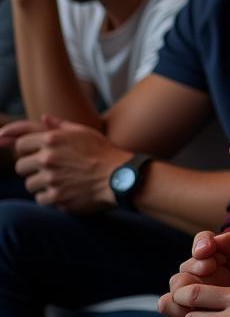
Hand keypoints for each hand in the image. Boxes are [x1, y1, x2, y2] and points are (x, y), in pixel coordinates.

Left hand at [0, 114, 128, 211]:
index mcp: (52, 139)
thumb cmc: (104, 153)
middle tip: (50, 170)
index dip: (27, 151)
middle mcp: (48, 158)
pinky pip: (41, 199)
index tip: (35, 155)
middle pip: (21, 166)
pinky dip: (51, 198)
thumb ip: (60, 126)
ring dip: (42, 184)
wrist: (121, 177)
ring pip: (30, 184)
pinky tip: (65, 192)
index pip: (20, 145)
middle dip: (32, 169)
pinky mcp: (57, 197)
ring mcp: (51, 179)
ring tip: (60, 181)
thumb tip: (44, 118)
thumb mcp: (85, 133)